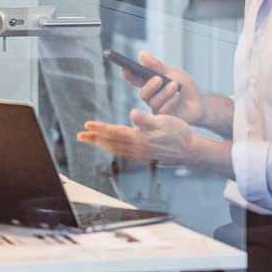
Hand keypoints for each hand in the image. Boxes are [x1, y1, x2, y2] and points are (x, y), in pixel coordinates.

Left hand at [78, 110, 194, 164]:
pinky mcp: (145, 157)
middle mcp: (137, 148)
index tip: (86, 125)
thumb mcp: (163, 121)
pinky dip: (114, 149)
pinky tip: (113, 147)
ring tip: (92, 140)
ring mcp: (140, 155)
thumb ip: (146, 119)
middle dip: (94, 139)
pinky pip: (123, 153)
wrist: (191, 151)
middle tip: (80, 135)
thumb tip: (132, 114)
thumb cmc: (179, 133)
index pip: (113, 133)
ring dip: (102, 144)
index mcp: (139, 138)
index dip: (99, 129)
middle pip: (110, 143)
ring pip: (116, 149)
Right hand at [122, 51, 204, 124]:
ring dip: (165, 92)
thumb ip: (157, 65)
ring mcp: (157, 108)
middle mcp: (151, 97)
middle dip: (150, 86)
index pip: (135, 80)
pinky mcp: (164, 119)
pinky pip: (162, 110)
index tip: (125, 69)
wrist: (199, 102)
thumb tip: (141, 54)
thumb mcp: (172, 72)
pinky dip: (170, 101)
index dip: (129, 75)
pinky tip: (177, 96)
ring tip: (175, 86)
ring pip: (153, 102)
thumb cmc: (185, 86)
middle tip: (158, 79)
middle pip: (143, 93)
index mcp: (150, 84)